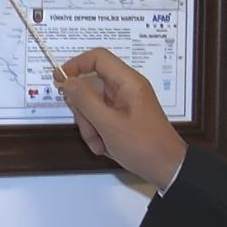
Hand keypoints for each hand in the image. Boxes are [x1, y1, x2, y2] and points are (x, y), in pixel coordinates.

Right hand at [55, 47, 186, 188]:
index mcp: (127, 81)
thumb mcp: (108, 124)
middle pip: (92, 85)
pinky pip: (101, 117)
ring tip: (98, 144)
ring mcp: (124, 103)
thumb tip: (66, 80)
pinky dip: (98, 131)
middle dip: (83, 109)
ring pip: (93, 104)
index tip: (59, 80)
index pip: (98, 57)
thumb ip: (85, 100)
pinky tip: (103, 147)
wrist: (167, 169)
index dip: (76, 64)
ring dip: (90, 125)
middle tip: (88, 129)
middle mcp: (126, 88)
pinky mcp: (123, 116)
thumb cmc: (141, 145)